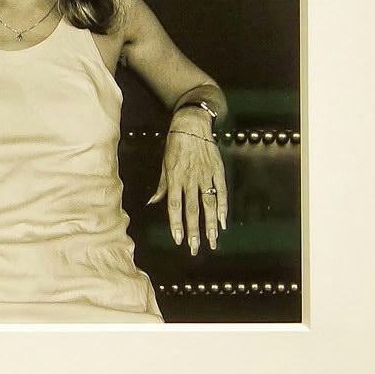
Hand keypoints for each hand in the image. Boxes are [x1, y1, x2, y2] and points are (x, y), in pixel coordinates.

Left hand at [147, 128, 227, 254]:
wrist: (192, 124)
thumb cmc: (175, 144)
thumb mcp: (164, 164)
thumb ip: (161, 186)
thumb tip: (151, 202)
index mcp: (175, 178)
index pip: (174, 205)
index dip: (176, 223)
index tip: (178, 240)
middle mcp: (190, 179)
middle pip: (192, 209)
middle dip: (194, 231)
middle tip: (195, 249)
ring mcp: (205, 175)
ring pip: (208, 204)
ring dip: (210, 225)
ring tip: (212, 241)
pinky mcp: (217, 170)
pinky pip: (221, 192)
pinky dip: (223, 207)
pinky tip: (223, 222)